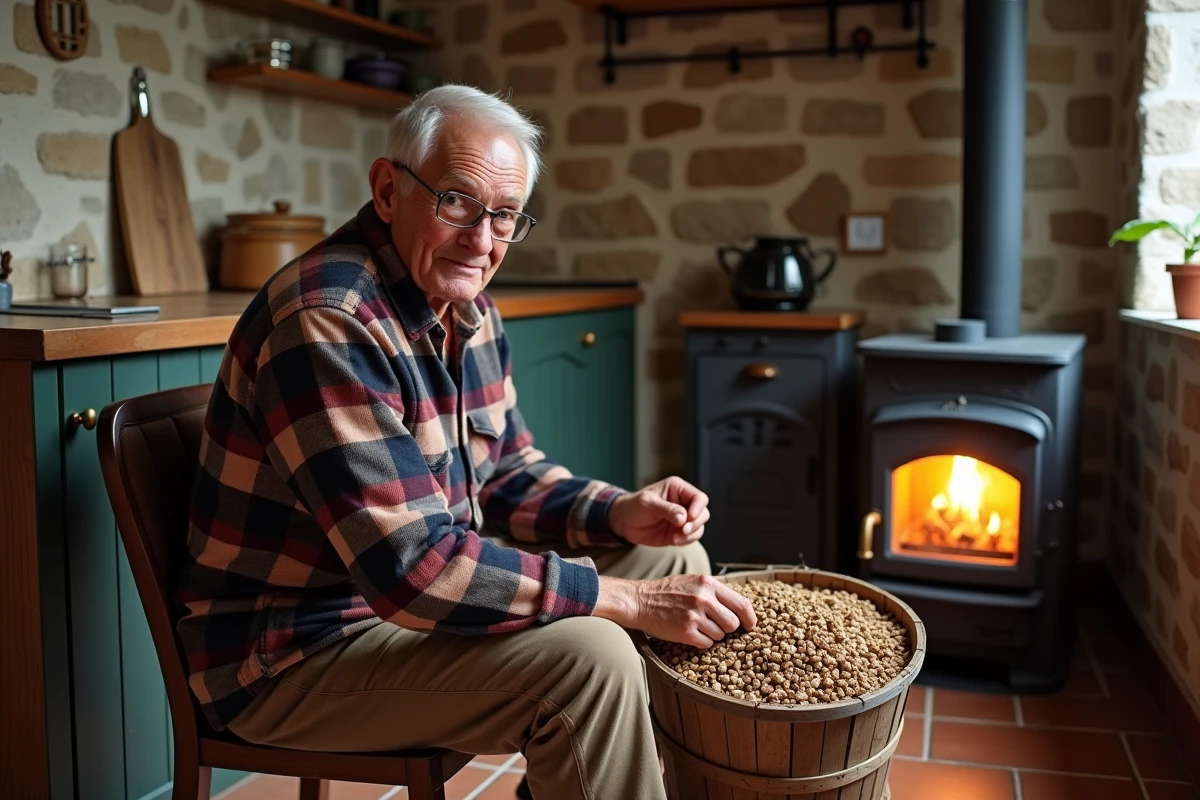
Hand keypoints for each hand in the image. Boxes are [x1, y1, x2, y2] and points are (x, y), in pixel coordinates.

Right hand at [594, 574, 756, 648]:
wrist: (640, 601)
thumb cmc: (667, 592)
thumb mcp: (693, 582)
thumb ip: (715, 591)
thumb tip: (739, 607)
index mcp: (708, 583)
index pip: (742, 603)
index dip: (749, 618)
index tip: (749, 625)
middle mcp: (704, 598)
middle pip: (733, 623)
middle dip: (727, 628)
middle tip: (714, 625)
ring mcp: (695, 616)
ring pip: (720, 635)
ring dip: (712, 634)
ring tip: (696, 625)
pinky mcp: (686, 632)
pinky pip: (706, 644)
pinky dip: (700, 642)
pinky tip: (689, 632)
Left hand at [607, 476, 709, 547]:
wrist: (624, 522)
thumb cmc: (634, 506)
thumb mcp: (648, 503)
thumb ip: (666, 509)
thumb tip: (683, 518)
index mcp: (678, 489)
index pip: (698, 498)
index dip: (698, 508)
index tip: (690, 517)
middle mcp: (684, 503)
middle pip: (703, 513)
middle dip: (695, 524)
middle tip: (683, 531)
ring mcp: (683, 519)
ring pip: (699, 527)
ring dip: (691, 534)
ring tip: (675, 539)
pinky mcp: (679, 532)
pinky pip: (691, 538)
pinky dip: (686, 541)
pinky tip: (674, 541)